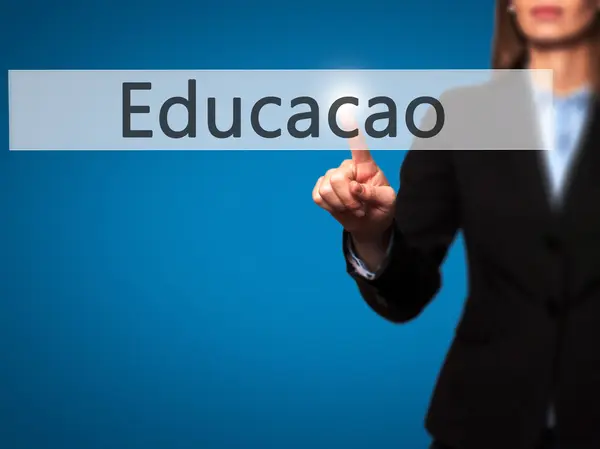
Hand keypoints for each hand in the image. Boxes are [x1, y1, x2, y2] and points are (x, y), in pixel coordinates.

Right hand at [312, 127, 395, 242]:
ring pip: (326, 189)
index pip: (359, 148)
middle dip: (347, 198)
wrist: (370, 225)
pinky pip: (317, 196)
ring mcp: (333, 178)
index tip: (346, 113)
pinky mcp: (323, 190)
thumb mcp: (387, 201)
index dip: (352, 132)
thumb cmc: (382, 208)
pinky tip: (339, 208)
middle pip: (337, 177)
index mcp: (366, 166)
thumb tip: (355, 188)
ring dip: (340, 204)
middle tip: (360, 208)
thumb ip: (373, 193)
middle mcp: (348, 168)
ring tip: (352, 209)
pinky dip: (329, 206)